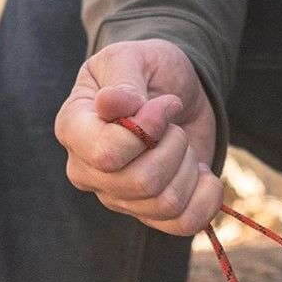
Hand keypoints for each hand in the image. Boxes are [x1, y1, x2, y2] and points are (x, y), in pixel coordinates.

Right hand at [55, 38, 221, 234]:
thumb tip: (112, 104)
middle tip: (173, 125)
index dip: (147, 132)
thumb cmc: (146, 70)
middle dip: (174, 147)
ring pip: (165, 203)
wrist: (173, 91)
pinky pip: (184, 224)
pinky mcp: (150, 213)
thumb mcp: (133, 57)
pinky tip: (204, 174)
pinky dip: (206, 198)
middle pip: (141, 183)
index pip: (107, 155)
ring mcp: (118, 197)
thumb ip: (124, 80)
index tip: (166, 104)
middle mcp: (88, 170)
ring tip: (181, 143)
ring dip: (188, 166)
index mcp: (74, 129)